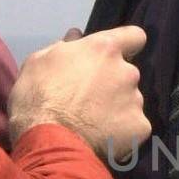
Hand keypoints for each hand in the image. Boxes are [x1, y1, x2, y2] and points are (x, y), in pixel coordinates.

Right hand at [8, 26, 150, 161]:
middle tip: (89, 99)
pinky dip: (122, 131)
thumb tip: (76, 37)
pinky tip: (103, 137)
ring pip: (130, 100)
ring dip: (116, 107)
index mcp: (104, 49)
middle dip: (112, 82)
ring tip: (92, 122)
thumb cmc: (38, 98)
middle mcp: (127, 71)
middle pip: (126, 73)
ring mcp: (136, 100)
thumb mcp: (38, 63)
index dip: (126, 45)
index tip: (113, 57)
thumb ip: (62, 47)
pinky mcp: (140, 127)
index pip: (134, 36)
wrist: (51, 142)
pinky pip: (134, 125)